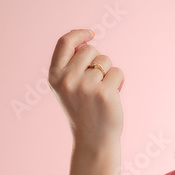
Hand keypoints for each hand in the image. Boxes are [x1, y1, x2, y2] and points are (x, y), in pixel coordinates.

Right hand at [48, 28, 124, 150]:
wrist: (93, 140)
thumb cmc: (83, 110)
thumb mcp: (68, 87)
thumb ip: (71, 65)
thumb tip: (86, 41)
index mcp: (55, 76)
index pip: (64, 43)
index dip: (78, 34)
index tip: (90, 35)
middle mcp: (67, 80)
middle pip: (90, 50)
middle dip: (98, 61)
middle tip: (97, 81)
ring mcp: (85, 86)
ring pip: (106, 61)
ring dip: (109, 73)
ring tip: (103, 92)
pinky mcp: (104, 93)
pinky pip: (118, 72)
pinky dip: (119, 82)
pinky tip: (112, 97)